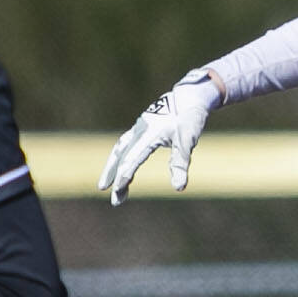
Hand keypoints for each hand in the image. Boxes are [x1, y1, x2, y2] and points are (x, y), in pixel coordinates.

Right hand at [98, 71, 220, 203]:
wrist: (190, 96)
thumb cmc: (190, 119)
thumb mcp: (187, 142)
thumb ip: (180, 164)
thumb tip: (178, 188)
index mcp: (150, 133)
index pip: (133, 159)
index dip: (124, 176)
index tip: (118, 191)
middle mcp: (140, 129)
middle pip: (121, 156)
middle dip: (114, 178)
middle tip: (115, 200)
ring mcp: (139, 127)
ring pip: (119, 149)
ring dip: (112, 168)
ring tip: (107, 185)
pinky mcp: (141, 127)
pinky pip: (125, 144)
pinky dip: (120, 157)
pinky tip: (120, 168)